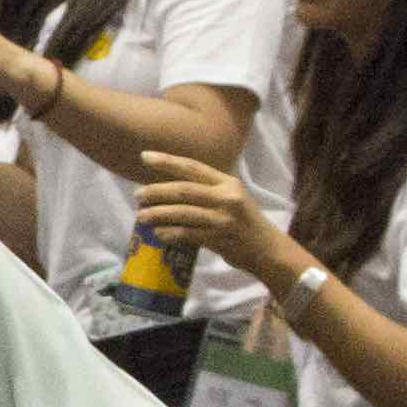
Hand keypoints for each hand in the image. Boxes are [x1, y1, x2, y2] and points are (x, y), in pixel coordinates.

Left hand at [134, 146, 291, 291]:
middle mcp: (227, 197)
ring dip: (159, 214)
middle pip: (184, 190)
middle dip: (157, 191)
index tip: (144, 156)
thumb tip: (169, 191)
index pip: (193, 167)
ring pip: (183, 212)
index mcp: (228, 183)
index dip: (167, 161)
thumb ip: (208, 192)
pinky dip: (171, 233)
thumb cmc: (246, 224)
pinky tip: (159, 234)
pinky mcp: (220, 238)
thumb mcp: (233, 199)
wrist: (268, 250)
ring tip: (141, 217)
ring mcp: (223, 218)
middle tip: (137, 195)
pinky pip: (188, 234)